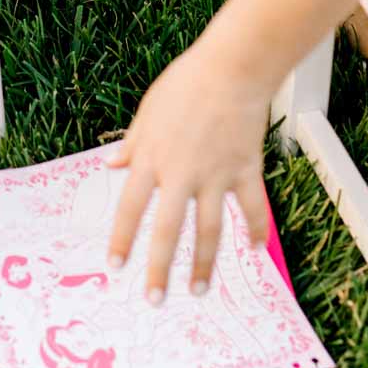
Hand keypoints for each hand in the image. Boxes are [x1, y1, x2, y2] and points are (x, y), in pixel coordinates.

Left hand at [105, 38, 270, 299]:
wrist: (231, 67)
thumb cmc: (186, 83)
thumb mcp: (148, 111)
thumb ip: (132, 143)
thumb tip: (111, 164)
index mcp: (152, 158)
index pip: (130, 207)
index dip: (122, 240)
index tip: (116, 267)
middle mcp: (181, 173)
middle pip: (167, 231)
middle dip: (159, 269)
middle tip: (154, 300)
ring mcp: (215, 175)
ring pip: (208, 230)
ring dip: (203, 265)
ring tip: (198, 291)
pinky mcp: (245, 170)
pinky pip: (253, 208)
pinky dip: (256, 230)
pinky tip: (255, 249)